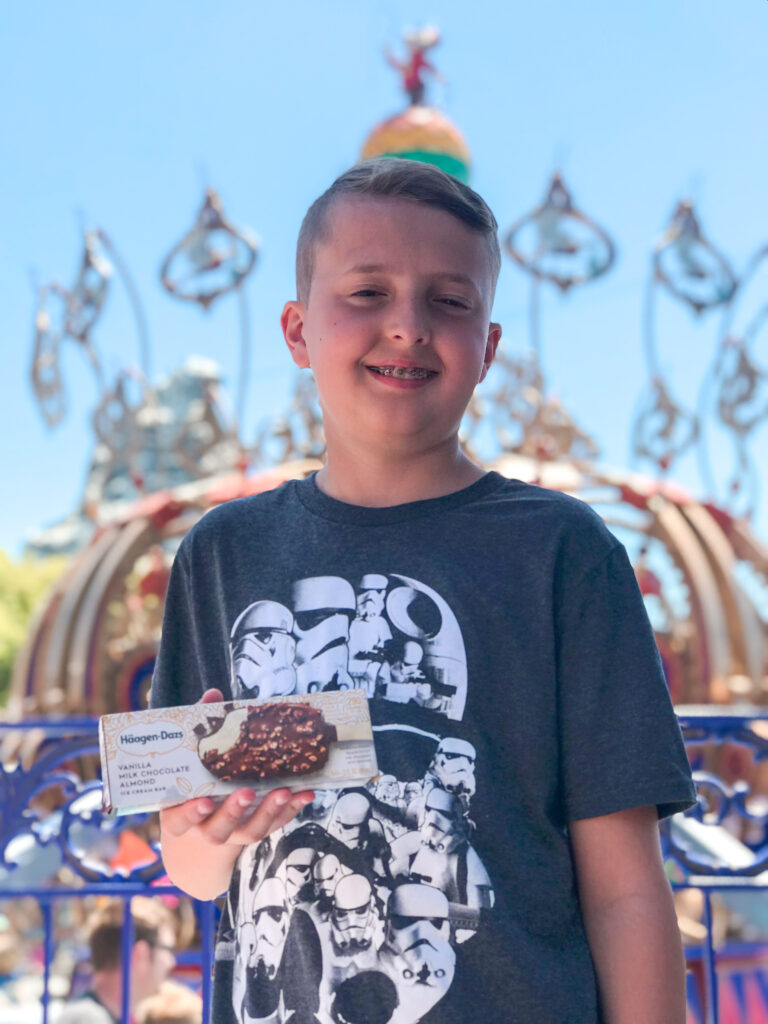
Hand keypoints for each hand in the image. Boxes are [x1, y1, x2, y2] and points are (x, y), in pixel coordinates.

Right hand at [159, 688, 314, 847]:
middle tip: (247, 792)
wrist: (204, 819)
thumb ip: (203, 728)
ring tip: (283, 791)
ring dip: (268, 812)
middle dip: (233, 812)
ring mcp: (233, 833)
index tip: (204, 801)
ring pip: (249, 831)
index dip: (190, 813)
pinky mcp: (256, 828)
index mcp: (179, 814)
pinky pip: (274, 824)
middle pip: (217, 830)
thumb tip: (214, 695)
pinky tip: (304, 793)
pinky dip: (290, 810)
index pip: (178, 820)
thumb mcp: (193, 757)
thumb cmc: (195, 779)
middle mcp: (205, 828)